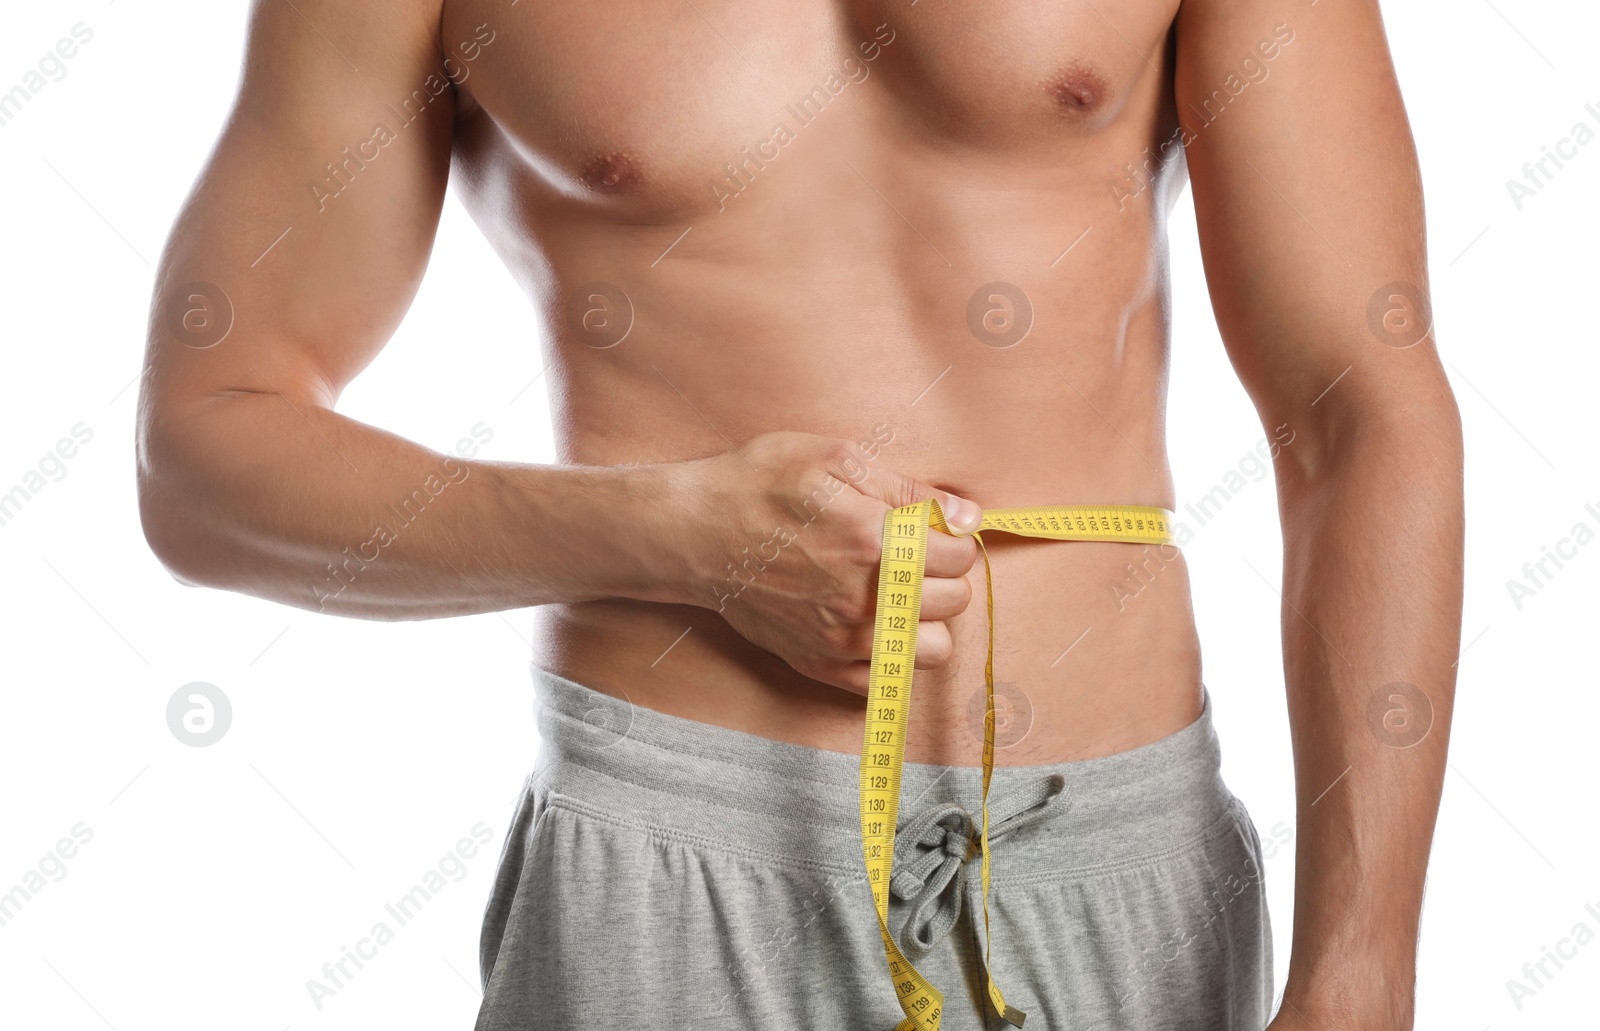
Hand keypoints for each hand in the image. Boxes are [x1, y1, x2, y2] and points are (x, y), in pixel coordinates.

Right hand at [672, 431, 982, 694]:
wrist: (693, 532)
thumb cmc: (760, 484)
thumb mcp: (836, 460)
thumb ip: (911, 489)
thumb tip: (968, 516)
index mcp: (876, 541)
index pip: (960, 556)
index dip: (952, 538)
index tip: (930, 531)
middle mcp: (865, 599)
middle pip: (954, 602)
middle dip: (943, 576)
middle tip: (912, 558)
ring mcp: (841, 639)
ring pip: (932, 650)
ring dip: (926, 620)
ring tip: (898, 594)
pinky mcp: (818, 663)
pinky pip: (886, 680)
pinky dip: (891, 656)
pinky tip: (871, 624)